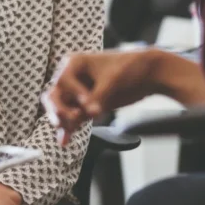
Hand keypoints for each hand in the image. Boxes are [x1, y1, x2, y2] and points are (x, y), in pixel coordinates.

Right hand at [43, 49, 204, 144]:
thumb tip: (85, 114)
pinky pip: (73, 119)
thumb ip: (96, 97)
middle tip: (72, 120)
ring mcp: (78, 93)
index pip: (62, 82)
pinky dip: (69, 129)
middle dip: (60, 110)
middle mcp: (72, 78)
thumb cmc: (130, 68)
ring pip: (61, 109)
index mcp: (74, 63)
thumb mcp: (111, 81)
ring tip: (67, 133)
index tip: (89, 105)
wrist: (149, 74)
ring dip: (62, 121)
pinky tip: (65, 140)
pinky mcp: (86, 106)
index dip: (75, 95)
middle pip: (54, 96)